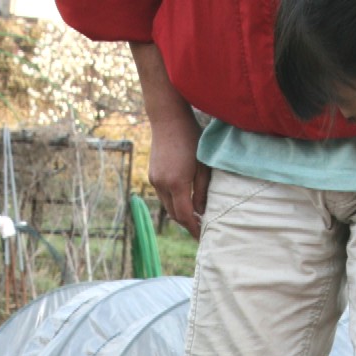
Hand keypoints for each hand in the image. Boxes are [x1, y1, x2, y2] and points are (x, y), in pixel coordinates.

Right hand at [131, 41, 208, 237]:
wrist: (168, 120)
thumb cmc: (191, 139)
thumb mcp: (203, 165)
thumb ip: (203, 190)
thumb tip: (201, 212)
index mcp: (177, 183)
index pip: (186, 216)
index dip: (195, 228)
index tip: (203, 236)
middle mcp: (162, 185)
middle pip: (174, 215)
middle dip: (188, 223)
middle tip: (201, 227)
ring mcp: (155, 180)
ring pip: (167, 206)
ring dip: (180, 213)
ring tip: (194, 215)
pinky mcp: (152, 175)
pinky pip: (163, 196)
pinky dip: (174, 201)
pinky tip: (184, 198)